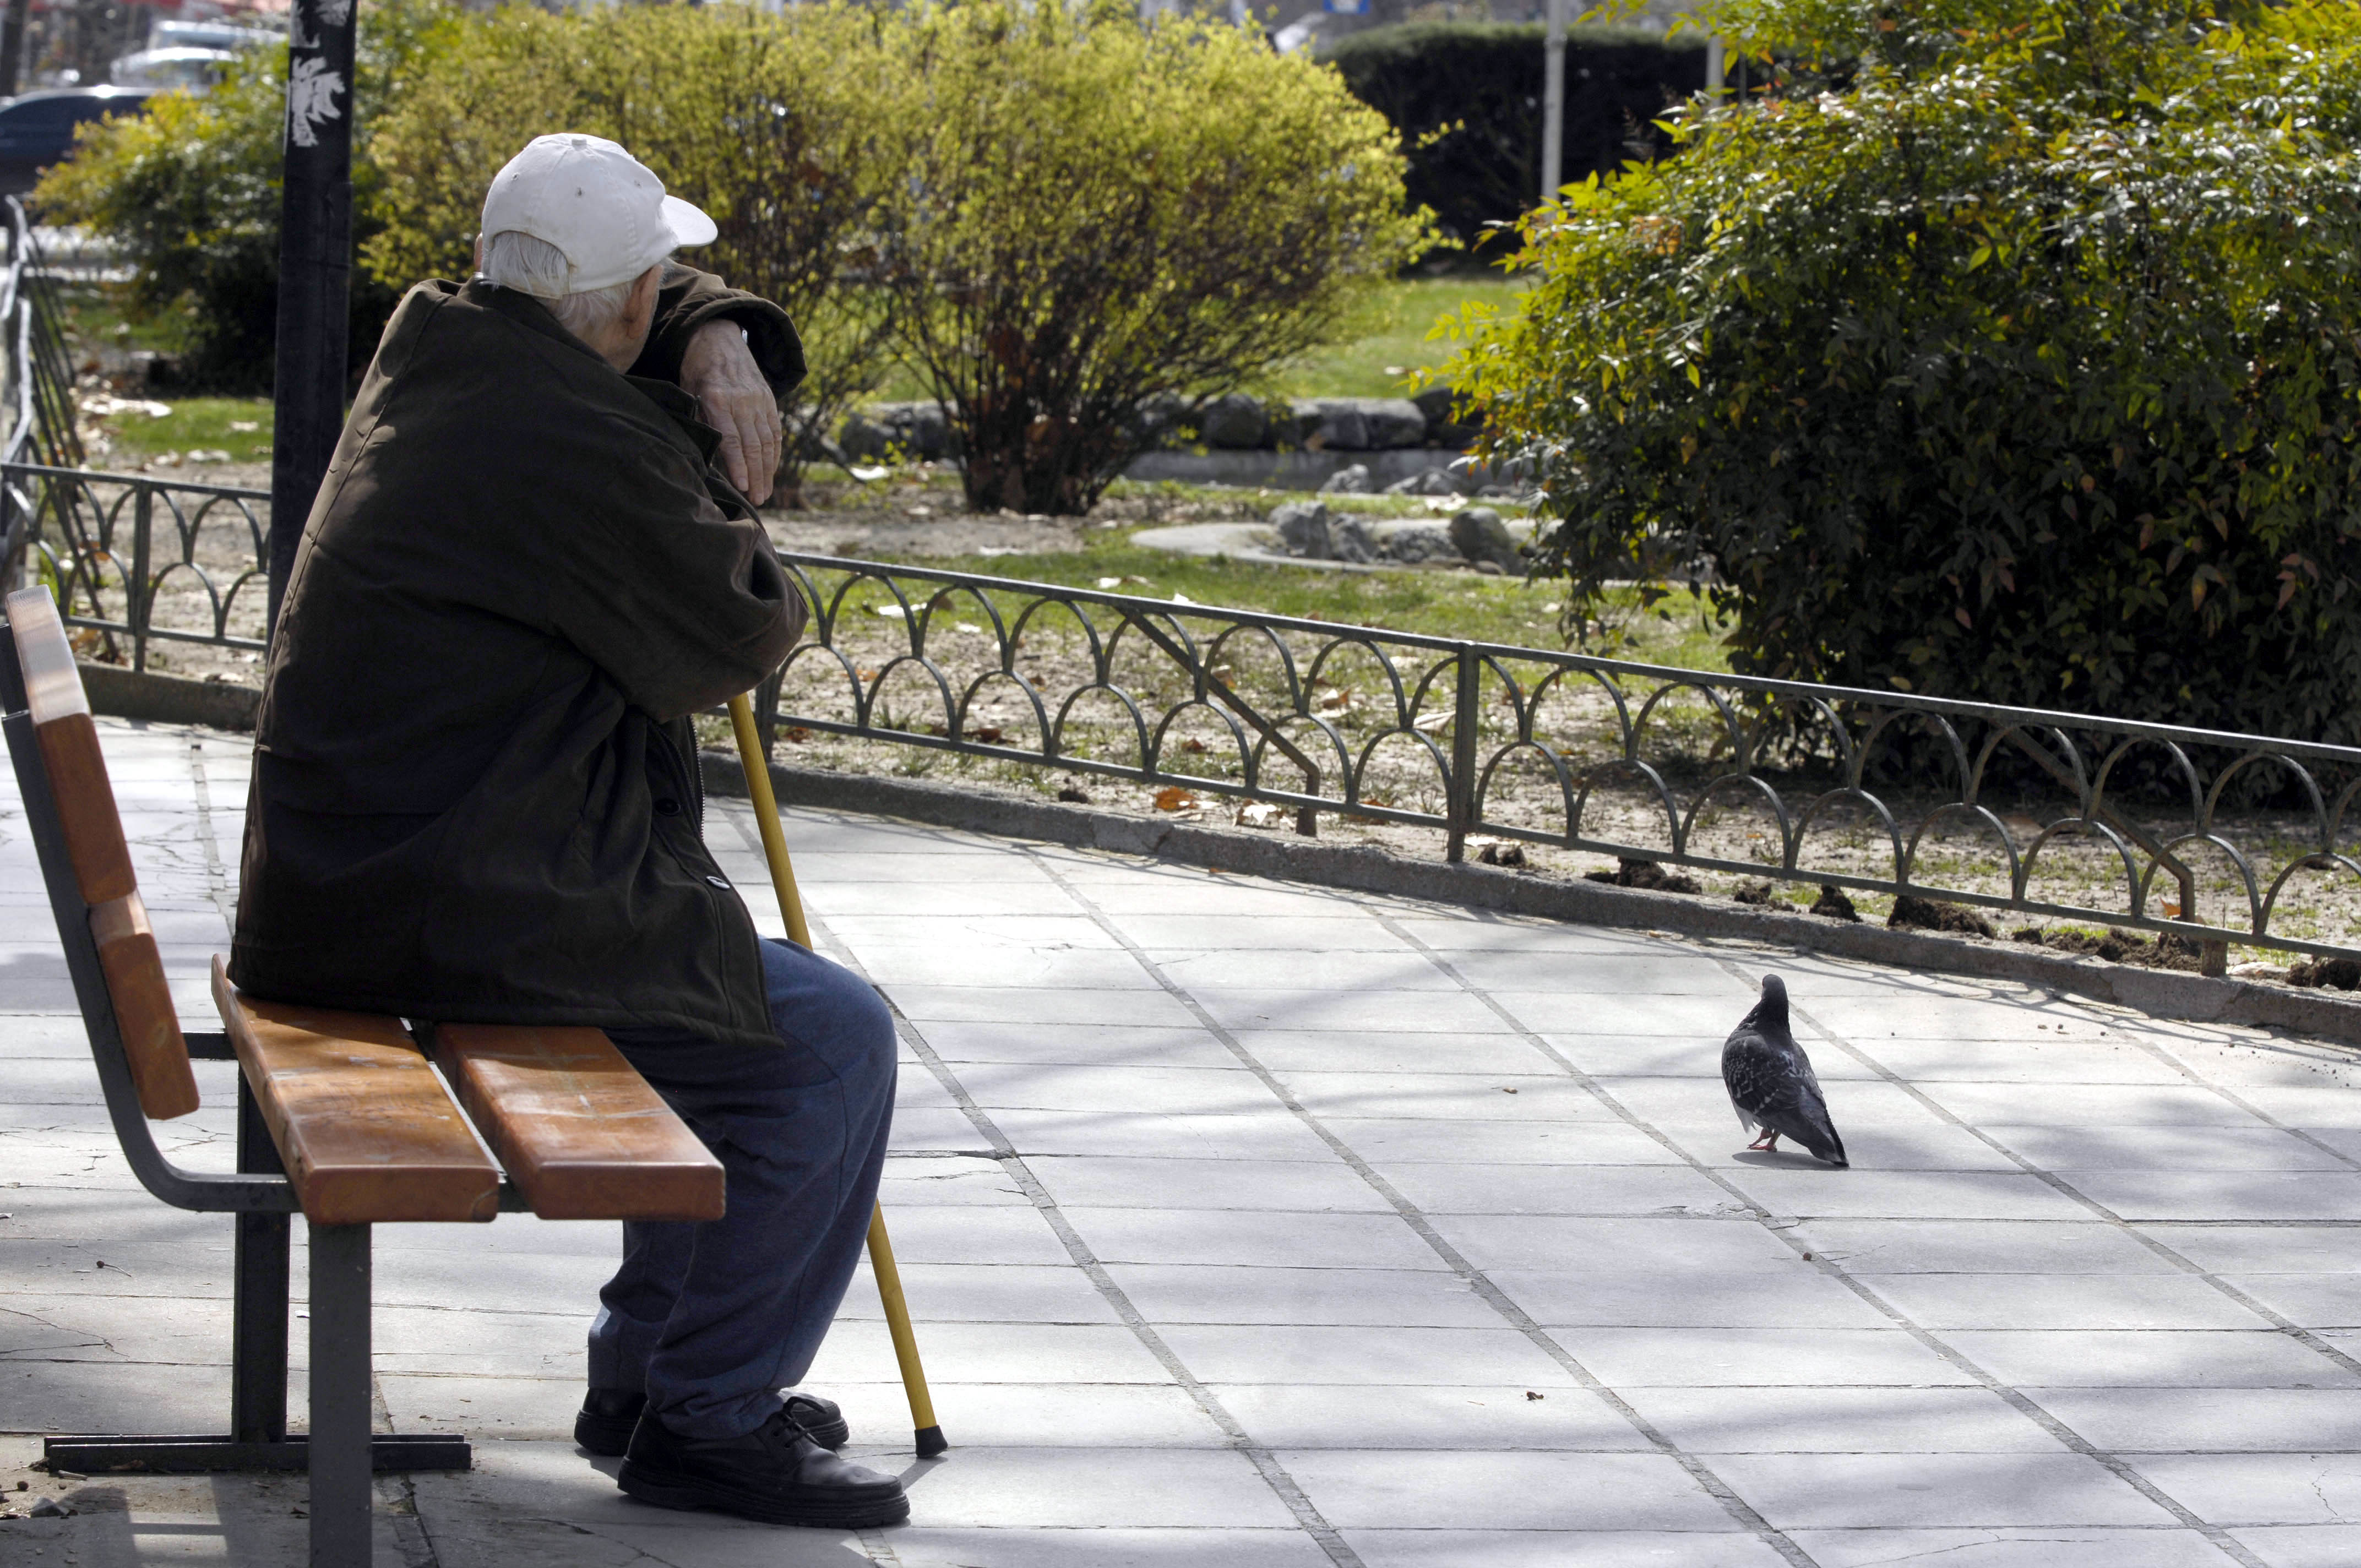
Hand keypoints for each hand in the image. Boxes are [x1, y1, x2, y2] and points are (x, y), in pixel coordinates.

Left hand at [680, 320, 781, 504]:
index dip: (738, 464)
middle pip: (753, 445)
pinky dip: (774, 453)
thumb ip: (698, 419)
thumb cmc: (696, 369)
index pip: (731, 438)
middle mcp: (742, 400)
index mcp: (718, 398)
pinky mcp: (769, 400)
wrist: (718, 336)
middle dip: (756, 475)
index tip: (742, 486)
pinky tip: (771, 471)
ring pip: (767, 441)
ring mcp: (758, 400)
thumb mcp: (688, 390)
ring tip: (765, 493)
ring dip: (767, 470)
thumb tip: (702, 455)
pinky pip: (775, 431)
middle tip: (757, 500)